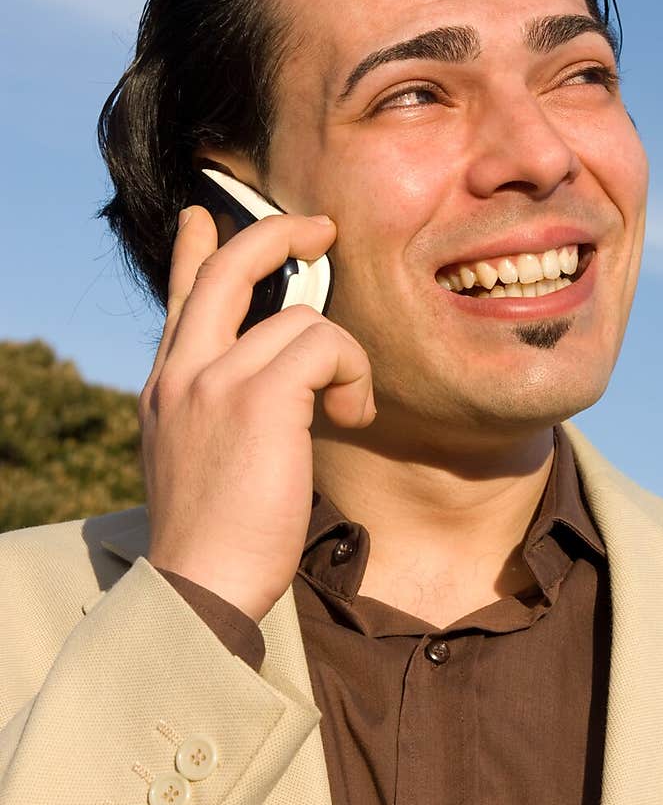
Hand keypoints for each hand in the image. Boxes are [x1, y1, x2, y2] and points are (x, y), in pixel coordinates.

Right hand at [140, 205, 375, 622]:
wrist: (200, 586)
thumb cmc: (214, 541)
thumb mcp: (195, 461)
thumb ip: (213, 412)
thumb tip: (259, 388)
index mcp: (166, 387)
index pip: (179, 297)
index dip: (194, 249)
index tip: (204, 218)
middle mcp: (182, 372)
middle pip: (226, 267)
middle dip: (276, 233)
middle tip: (320, 230)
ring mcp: (214, 379)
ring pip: (301, 317)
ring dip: (344, 359)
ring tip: (347, 409)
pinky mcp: (259, 396)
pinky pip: (326, 344)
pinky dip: (353, 373)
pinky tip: (352, 415)